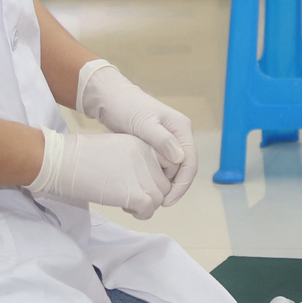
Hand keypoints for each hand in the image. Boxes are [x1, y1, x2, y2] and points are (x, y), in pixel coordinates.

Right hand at [29, 128, 170, 219]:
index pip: (164, 166)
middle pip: (163, 184)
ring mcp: (142, 174)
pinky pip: (150, 210)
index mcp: (143, 143)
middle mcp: (147, 156)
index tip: (140, 184)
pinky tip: (125, 208)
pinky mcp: (136, 193)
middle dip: (150, 194)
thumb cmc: (78, 158)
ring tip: (124, 201)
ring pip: (159, 199)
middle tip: (129, 195)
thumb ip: (134, 161)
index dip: (154, 179)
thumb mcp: (115, 150)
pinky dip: (140, 214)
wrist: (59, 161)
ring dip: (145, 205)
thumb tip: (146, 181)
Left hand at [78, 61, 195, 206]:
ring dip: (165, 184)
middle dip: (174, 187)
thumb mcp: (143, 123)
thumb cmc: (126, 107)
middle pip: (184, 168)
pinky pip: (162, 166)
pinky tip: (145, 186)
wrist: (111, 99)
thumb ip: (162, 140)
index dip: (182, 184)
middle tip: (158, 204)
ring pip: (173, 169)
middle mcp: (179, 135)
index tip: (168, 201)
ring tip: (150, 198)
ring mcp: (169, 141)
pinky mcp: (157, 146)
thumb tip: (180, 159)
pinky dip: (156, 177)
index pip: (190, 162)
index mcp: (182, 128)